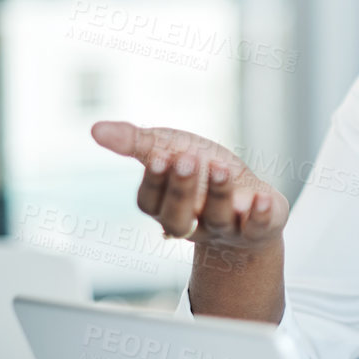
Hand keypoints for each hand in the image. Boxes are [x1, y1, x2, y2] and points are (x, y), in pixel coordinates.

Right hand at [91, 121, 286, 250]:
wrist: (249, 199)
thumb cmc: (203, 172)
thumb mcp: (171, 149)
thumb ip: (136, 142)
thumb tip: (95, 129)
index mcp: (165, 206)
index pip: (150, 202)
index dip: (154, 181)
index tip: (159, 156)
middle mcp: (193, 222)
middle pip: (178, 216)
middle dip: (181, 188)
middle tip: (186, 159)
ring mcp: (226, 229)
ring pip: (218, 219)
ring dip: (218, 193)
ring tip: (220, 166)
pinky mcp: (258, 229)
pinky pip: (258, 228)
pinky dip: (261, 215)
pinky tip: (263, 198)